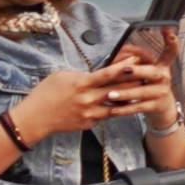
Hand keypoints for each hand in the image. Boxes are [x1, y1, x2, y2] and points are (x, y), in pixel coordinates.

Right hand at [15, 42, 158, 145]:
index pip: (108, 74)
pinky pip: (106, 115)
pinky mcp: (90, 124)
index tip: (136, 60)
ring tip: (143, 91)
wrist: (36, 118)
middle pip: (118, 90)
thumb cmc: (46, 93)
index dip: (124, 67)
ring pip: (117, 106)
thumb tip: (95, 74)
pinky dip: (115, 109)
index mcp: (82, 84)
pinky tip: (124, 104)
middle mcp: (89, 99)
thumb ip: (82, 75)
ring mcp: (90, 114)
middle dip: (134, 82)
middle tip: (148, 76)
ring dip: (130, 98)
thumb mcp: (62, 76)